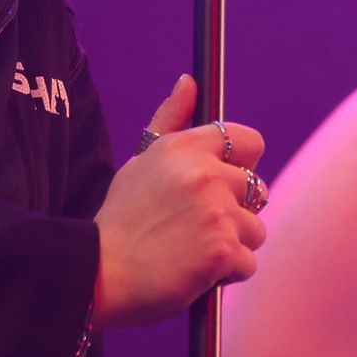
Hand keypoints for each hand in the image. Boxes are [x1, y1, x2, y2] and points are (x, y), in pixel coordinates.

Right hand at [92, 74, 268, 327]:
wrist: (98, 275)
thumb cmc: (121, 220)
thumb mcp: (141, 162)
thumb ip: (171, 119)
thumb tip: (190, 81)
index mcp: (185, 148)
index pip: (249, 141)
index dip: (243, 165)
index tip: (224, 184)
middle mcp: (204, 173)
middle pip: (258, 189)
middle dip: (236, 211)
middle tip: (196, 227)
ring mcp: (217, 212)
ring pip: (256, 229)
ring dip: (233, 244)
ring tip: (192, 251)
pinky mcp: (223, 250)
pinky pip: (248, 263)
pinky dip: (226, 273)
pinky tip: (194, 272)